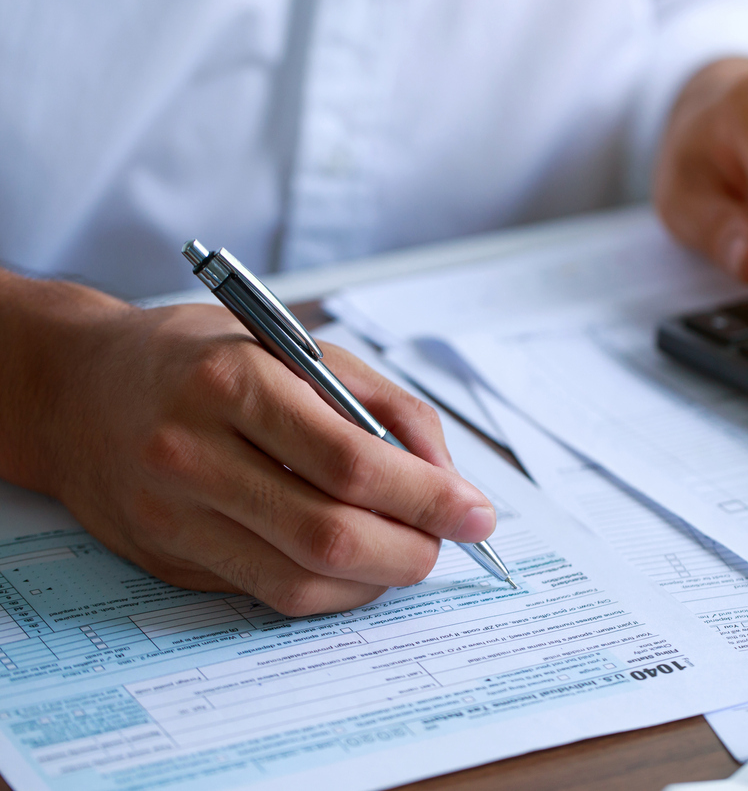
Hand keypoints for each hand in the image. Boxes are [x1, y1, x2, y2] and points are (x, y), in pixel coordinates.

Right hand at [0, 277, 494, 615]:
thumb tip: (447, 480)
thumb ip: (384, 408)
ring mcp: (173, 514)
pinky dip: (332, 590)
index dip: (426, 497)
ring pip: (300, 579)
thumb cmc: (202, 358)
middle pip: (328, 533)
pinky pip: (268, 593)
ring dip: (378, 579)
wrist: (77, 390)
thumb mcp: (298, 349)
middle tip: (450, 540)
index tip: (476, 512)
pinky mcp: (167, 558)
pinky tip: (358, 566)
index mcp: (231, 383)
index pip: (350, 462)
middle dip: (412, 548)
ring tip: (411, 551)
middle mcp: (192, 453)